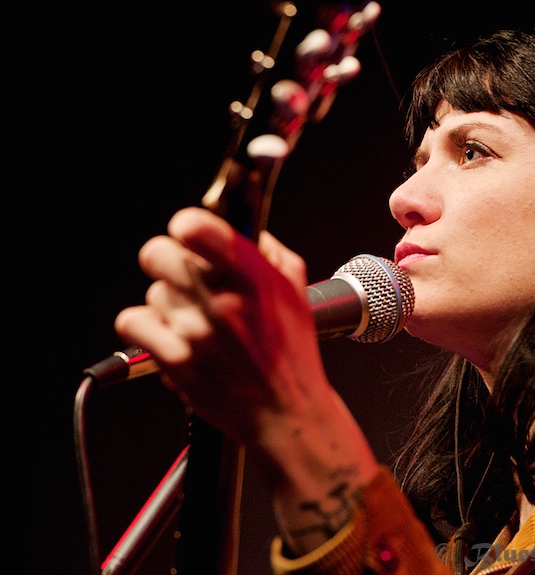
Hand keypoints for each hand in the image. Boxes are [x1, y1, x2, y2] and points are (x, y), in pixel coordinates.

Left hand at [114, 206, 325, 442]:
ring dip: (168, 301)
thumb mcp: (296, 293)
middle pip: (158, 253)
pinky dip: (146, 326)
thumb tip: (250, 233)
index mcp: (255, 279)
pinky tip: (171, 334)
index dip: (187, 225)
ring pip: (152, 291)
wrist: (285, 413)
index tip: (189, 231)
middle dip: (168, 259)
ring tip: (195, 319)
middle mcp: (223, 302)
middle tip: (182, 273)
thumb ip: (272, 254)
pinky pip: (133, 321)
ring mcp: (196, 333)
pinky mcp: (174, 361)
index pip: (199, 229)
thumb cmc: (292, 354)